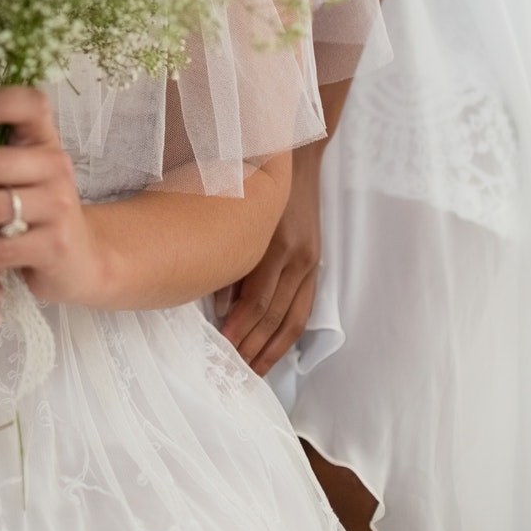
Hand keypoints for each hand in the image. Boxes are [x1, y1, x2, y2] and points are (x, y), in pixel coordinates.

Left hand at [220, 141, 323, 373]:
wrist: (297, 160)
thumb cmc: (253, 180)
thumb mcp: (235, 211)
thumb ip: (227, 251)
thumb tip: (214, 299)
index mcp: (273, 243)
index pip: (256, 300)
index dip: (238, 327)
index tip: (221, 346)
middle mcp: (295, 256)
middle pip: (274, 315)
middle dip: (253, 346)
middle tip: (233, 370)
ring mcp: (309, 261)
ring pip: (292, 318)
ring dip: (272, 348)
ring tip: (253, 370)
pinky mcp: (315, 263)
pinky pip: (304, 307)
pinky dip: (288, 332)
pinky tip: (275, 349)